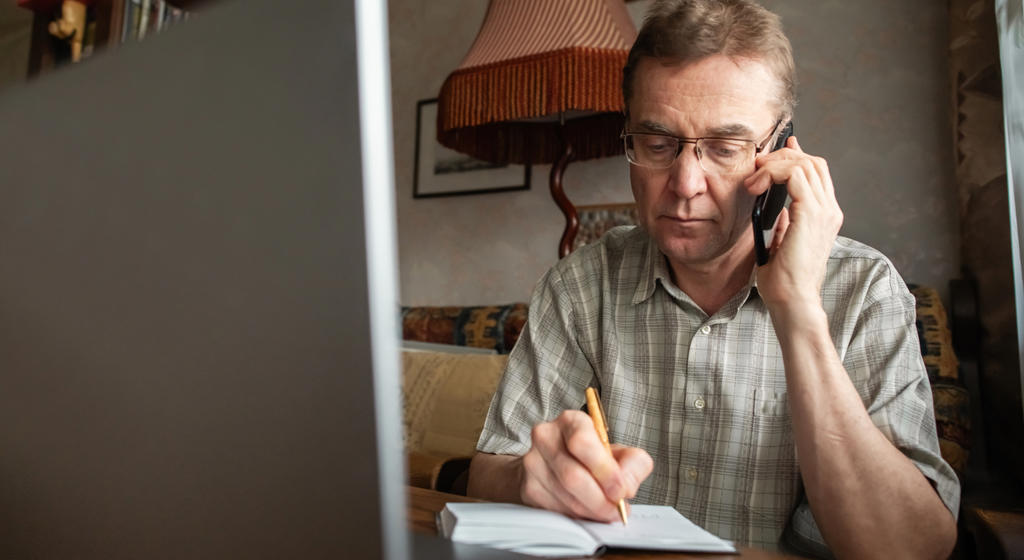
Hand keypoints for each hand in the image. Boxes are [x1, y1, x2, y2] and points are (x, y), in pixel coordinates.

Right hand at [519, 410, 652, 521]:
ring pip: (566, 497)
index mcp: (571, 421)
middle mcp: (547, 437)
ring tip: (604, 511)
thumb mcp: (618, 452)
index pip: (582, 443)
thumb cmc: (588, 457)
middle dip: (600, 500)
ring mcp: (533, 462)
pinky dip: (577, 516)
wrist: (552, 464)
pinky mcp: (528, 487)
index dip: (605, 471)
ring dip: (591, 511)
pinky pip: (556, 509)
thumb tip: (626, 485)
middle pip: (573, 476)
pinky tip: (586, 510)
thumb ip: (634, 463)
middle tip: (616, 509)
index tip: (620, 489)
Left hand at [743, 136, 842, 312]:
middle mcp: (829, 211)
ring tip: (754, 177)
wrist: (793, 300)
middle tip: (757, 165)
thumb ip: (784, 224)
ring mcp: (824, 211)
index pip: (817, 173)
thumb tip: (778, 209)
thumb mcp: (781, 244)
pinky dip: (773, 173)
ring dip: (774, 164)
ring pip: (804, 164)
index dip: (795, 157)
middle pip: (813, 163)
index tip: (770, 156)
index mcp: (825, 217)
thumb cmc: (784, 280)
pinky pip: (795, 174)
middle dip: (782, 157)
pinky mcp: (811, 214)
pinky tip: (756, 186)